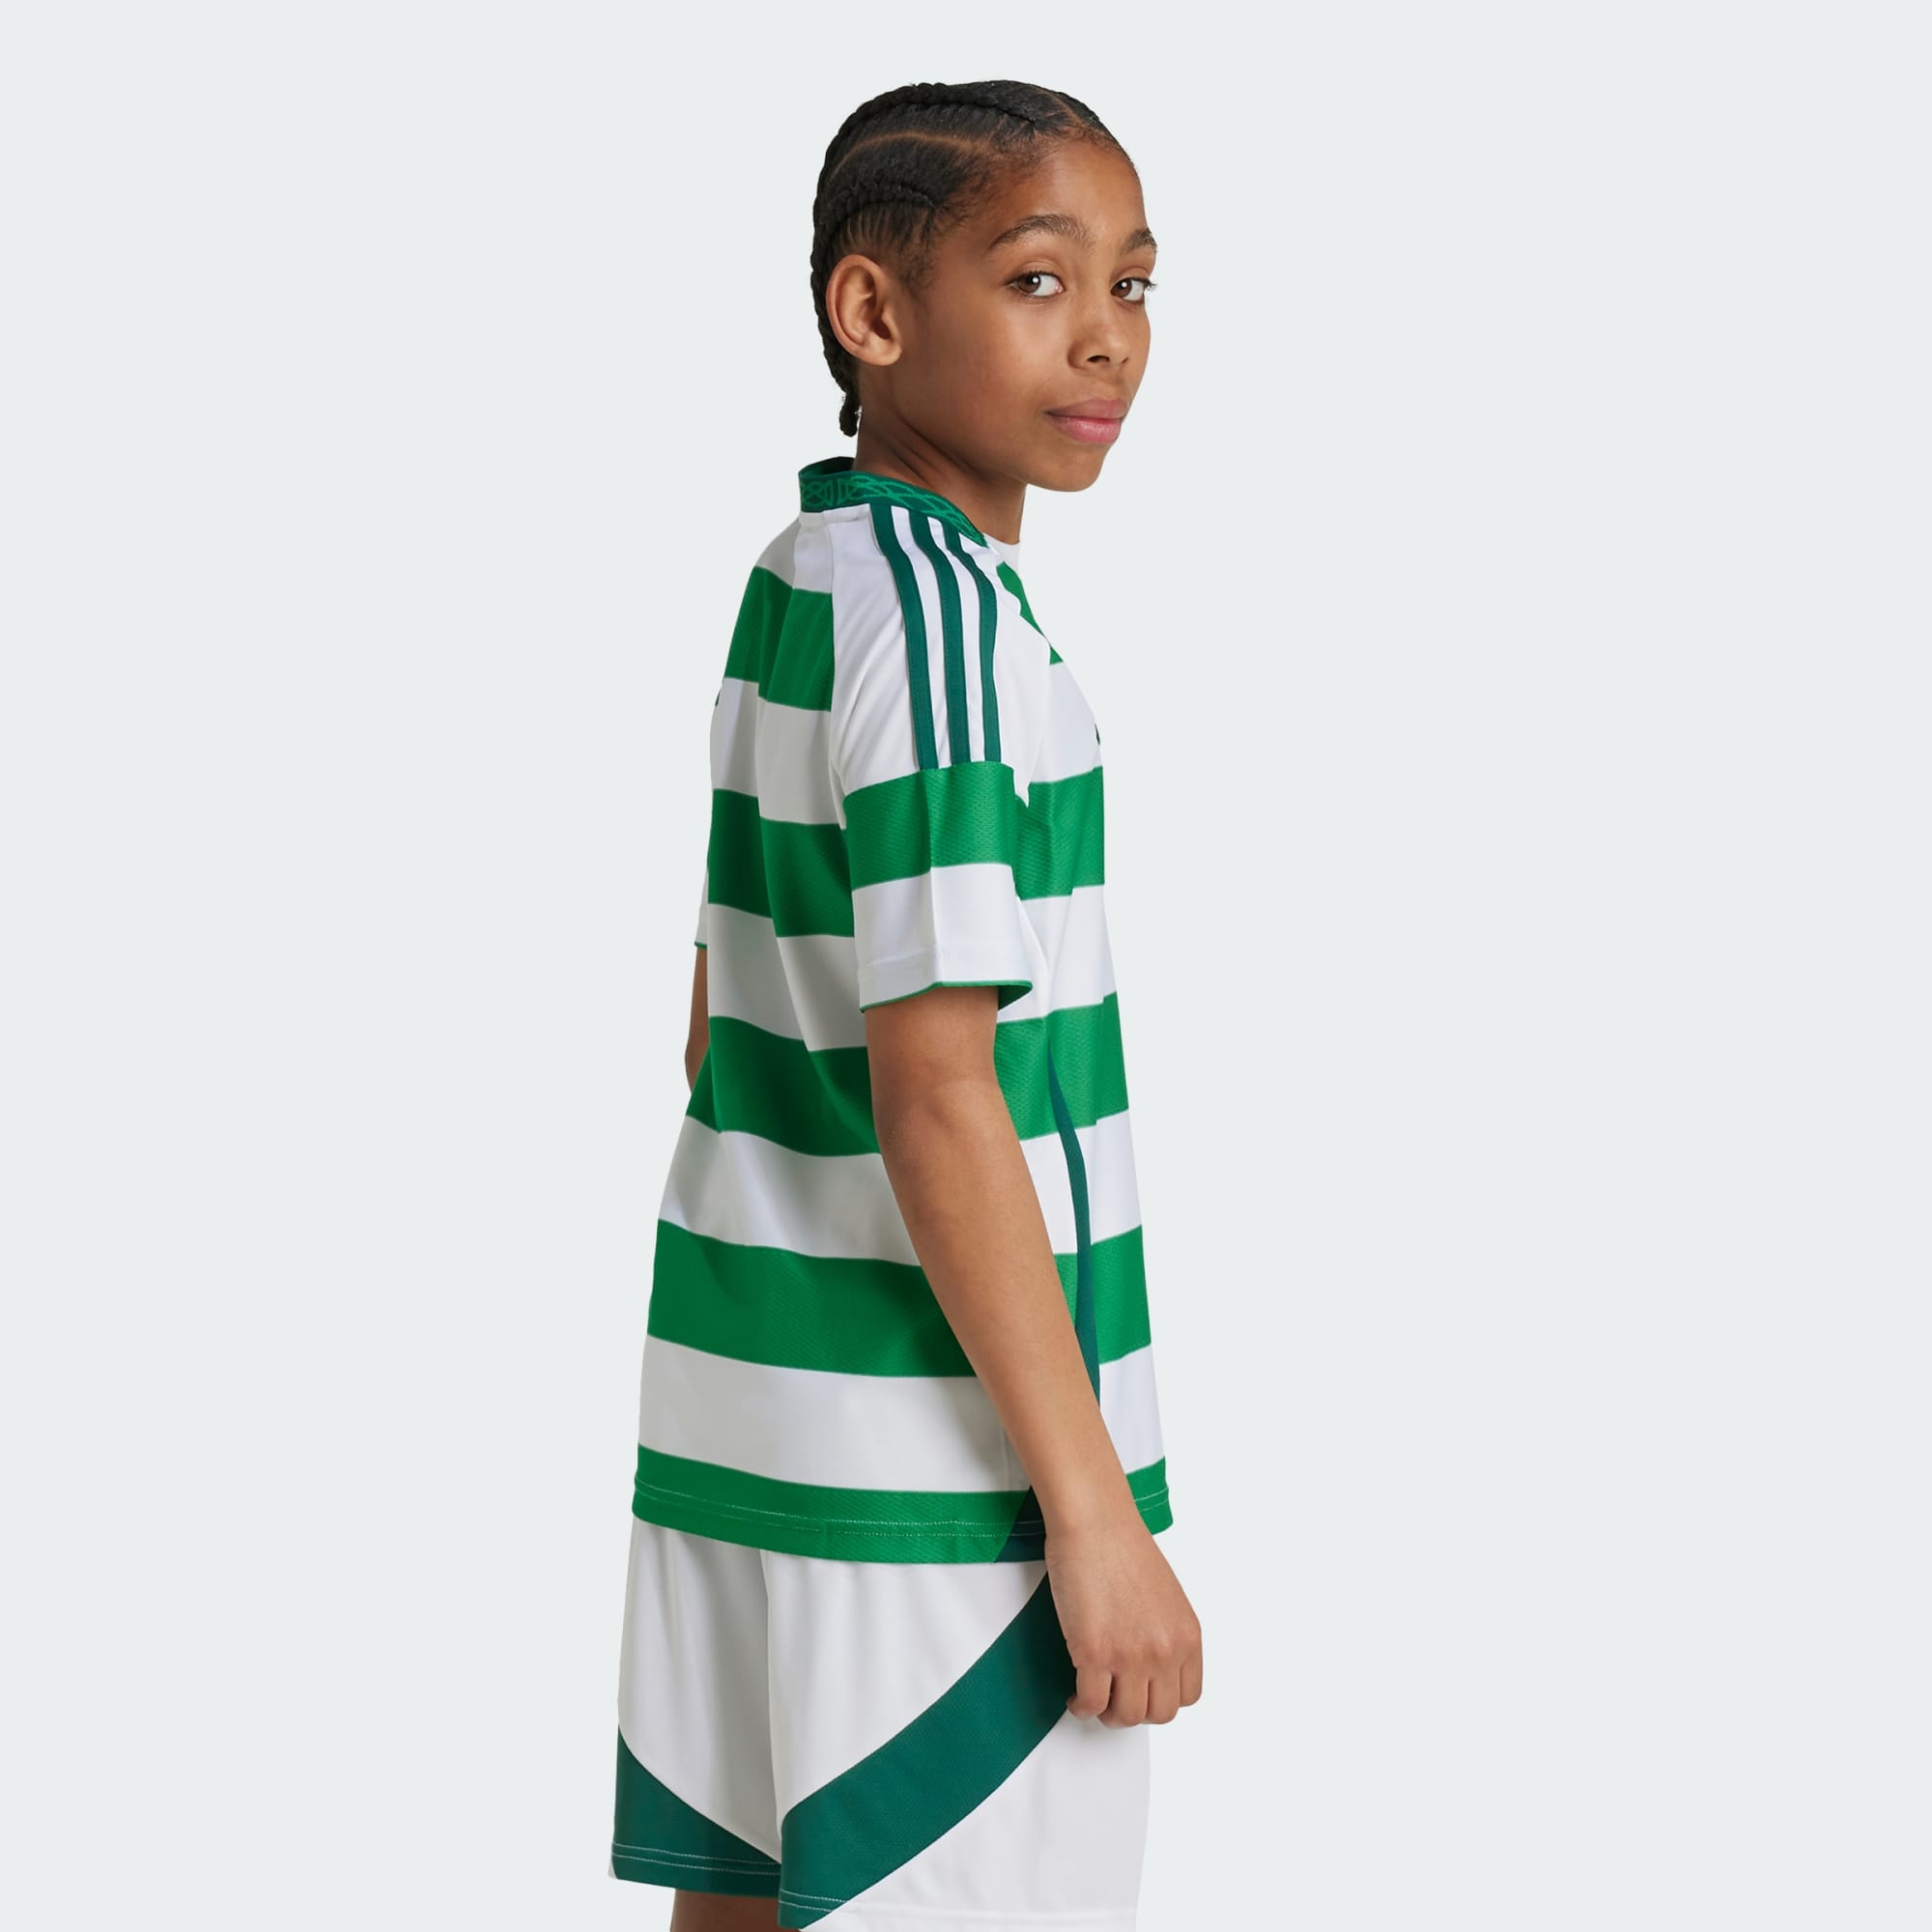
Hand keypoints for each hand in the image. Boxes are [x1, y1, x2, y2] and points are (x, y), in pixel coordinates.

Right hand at [1045, 1511, 1202, 1725]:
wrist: (1095, 1522)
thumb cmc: (1122, 1546)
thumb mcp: (1166, 1596)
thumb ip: (1164, 1632)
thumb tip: (1150, 1662)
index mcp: (1186, 1636)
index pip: (1187, 1695)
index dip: (1161, 1699)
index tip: (1144, 1693)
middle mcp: (1165, 1651)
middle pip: (1158, 1713)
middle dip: (1134, 1711)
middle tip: (1116, 1699)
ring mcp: (1130, 1656)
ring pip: (1125, 1716)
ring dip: (1107, 1714)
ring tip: (1094, 1699)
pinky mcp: (1094, 1653)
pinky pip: (1091, 1703)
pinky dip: (1082, 1707)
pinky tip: (1076, 1696)